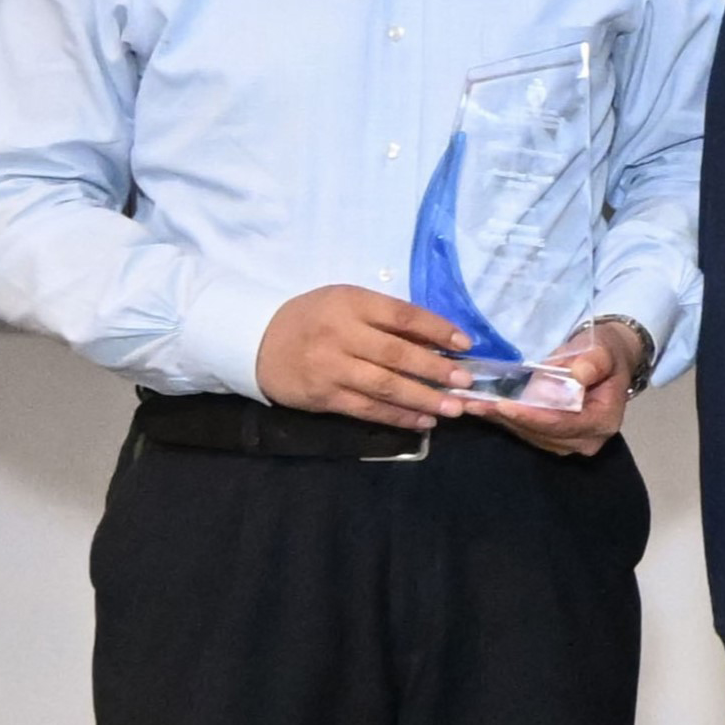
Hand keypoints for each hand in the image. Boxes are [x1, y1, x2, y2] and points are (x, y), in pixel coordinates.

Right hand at [257, 285, 471, 428]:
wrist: (257, 342)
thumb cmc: (314, 319)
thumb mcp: (347, 303)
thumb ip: (387, 319)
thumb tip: (438, 339)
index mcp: (350, 303)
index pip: (402, 315)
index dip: (437, 329)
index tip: (466, 344)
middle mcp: (341, 334)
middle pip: (397, 354)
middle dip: (436, 370)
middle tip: (466, 383)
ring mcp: (331, 368)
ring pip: (385, 386)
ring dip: (423, 399)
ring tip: (453, 409)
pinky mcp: (325, 396)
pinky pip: (368, 409)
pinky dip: (399, 416)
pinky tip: (423, 421)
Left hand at [475, 317, 641, 456]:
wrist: (606, 363)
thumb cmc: (605, 355)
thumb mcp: (603, 350)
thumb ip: (593, 362)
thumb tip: (578, 374)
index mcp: (603, 420)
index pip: (563, 423)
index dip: (532, 416)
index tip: (504, 404)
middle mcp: (586, 439)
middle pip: (542, 433)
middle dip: (508, 418)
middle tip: (475, 403)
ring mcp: (568, 442)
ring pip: (529, 434)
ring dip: (500, 420)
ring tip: (471, 404)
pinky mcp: (552, 438)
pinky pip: (525, 430)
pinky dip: (503, 419)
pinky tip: (481, 407)